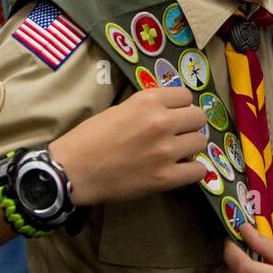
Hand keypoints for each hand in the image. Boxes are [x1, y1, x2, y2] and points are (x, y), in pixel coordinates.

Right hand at [48, 86, 207, 205]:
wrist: (71, 171)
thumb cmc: (88, 139)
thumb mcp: (119, 110)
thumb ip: (146, 108)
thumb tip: (169, 112)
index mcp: (148, 101)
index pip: (186, 95)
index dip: (180, 106)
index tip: (173, 115)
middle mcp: (161, 122)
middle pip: (199, 117)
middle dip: (189, 125)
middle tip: (177, 135)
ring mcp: (166, 151)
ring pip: (201, 142)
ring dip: (190, 147)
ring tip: (176, 154)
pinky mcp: (166, 177)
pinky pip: (199, 171)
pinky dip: (192, 171)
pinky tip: (181, 171)